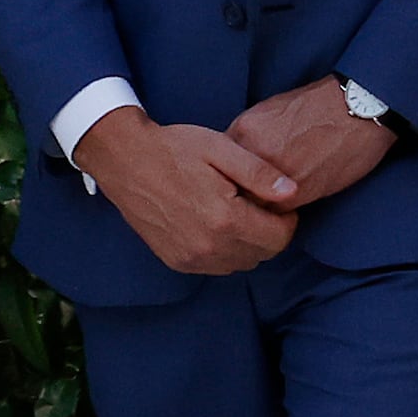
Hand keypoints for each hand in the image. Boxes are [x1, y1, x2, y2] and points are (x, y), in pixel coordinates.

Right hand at [72, 109, 298, 277]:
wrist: (125, 161)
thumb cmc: (174, 149)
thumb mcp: (221, 149)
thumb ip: (259, 173)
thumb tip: (292, 191)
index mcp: (225, 218)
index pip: (279, 238)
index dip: (287, 221)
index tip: (280, 204)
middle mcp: (209, 247)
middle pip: (263, 255)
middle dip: (270, 233)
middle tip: (259, 206)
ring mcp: (191, 258)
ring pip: (241, 264)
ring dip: (249, 245)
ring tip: (237, 213)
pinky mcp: (177, 261)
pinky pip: (217, 267)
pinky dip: (226, 251)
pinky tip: (217, 225)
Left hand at [225, 76, 399, 211]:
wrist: (357, 109)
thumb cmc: (319, 106)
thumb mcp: (273, 110)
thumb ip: (250, 137)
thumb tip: (236, 158)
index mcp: (244, 130)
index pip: (218, 166)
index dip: (224, 178)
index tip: (228, 186)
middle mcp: (253, 153)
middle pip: (228, 188)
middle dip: (235, 196)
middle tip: (237, 204)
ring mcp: (273, 174)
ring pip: (250, 205)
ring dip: (255, 209)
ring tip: (263, 208)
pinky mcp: (296, 192)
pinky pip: (275, 214)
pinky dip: (277, 215)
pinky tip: (285, 208)